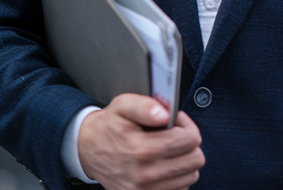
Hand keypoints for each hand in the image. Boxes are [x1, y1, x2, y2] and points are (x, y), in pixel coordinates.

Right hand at [79, 93, 204, 189]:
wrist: (87, 150)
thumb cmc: (109, 126)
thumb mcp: (122, 105)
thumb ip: (146, 105)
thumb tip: (165, 114)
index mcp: (142, 149)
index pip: (190, 140)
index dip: (187, 126)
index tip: (176, 123)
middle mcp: (145, 175)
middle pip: (195, 160)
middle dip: (189, 144)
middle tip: (174, 136)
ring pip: (190, 176)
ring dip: (184, 161)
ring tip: (168, 150)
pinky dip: (177, 178)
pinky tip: (164, 165)